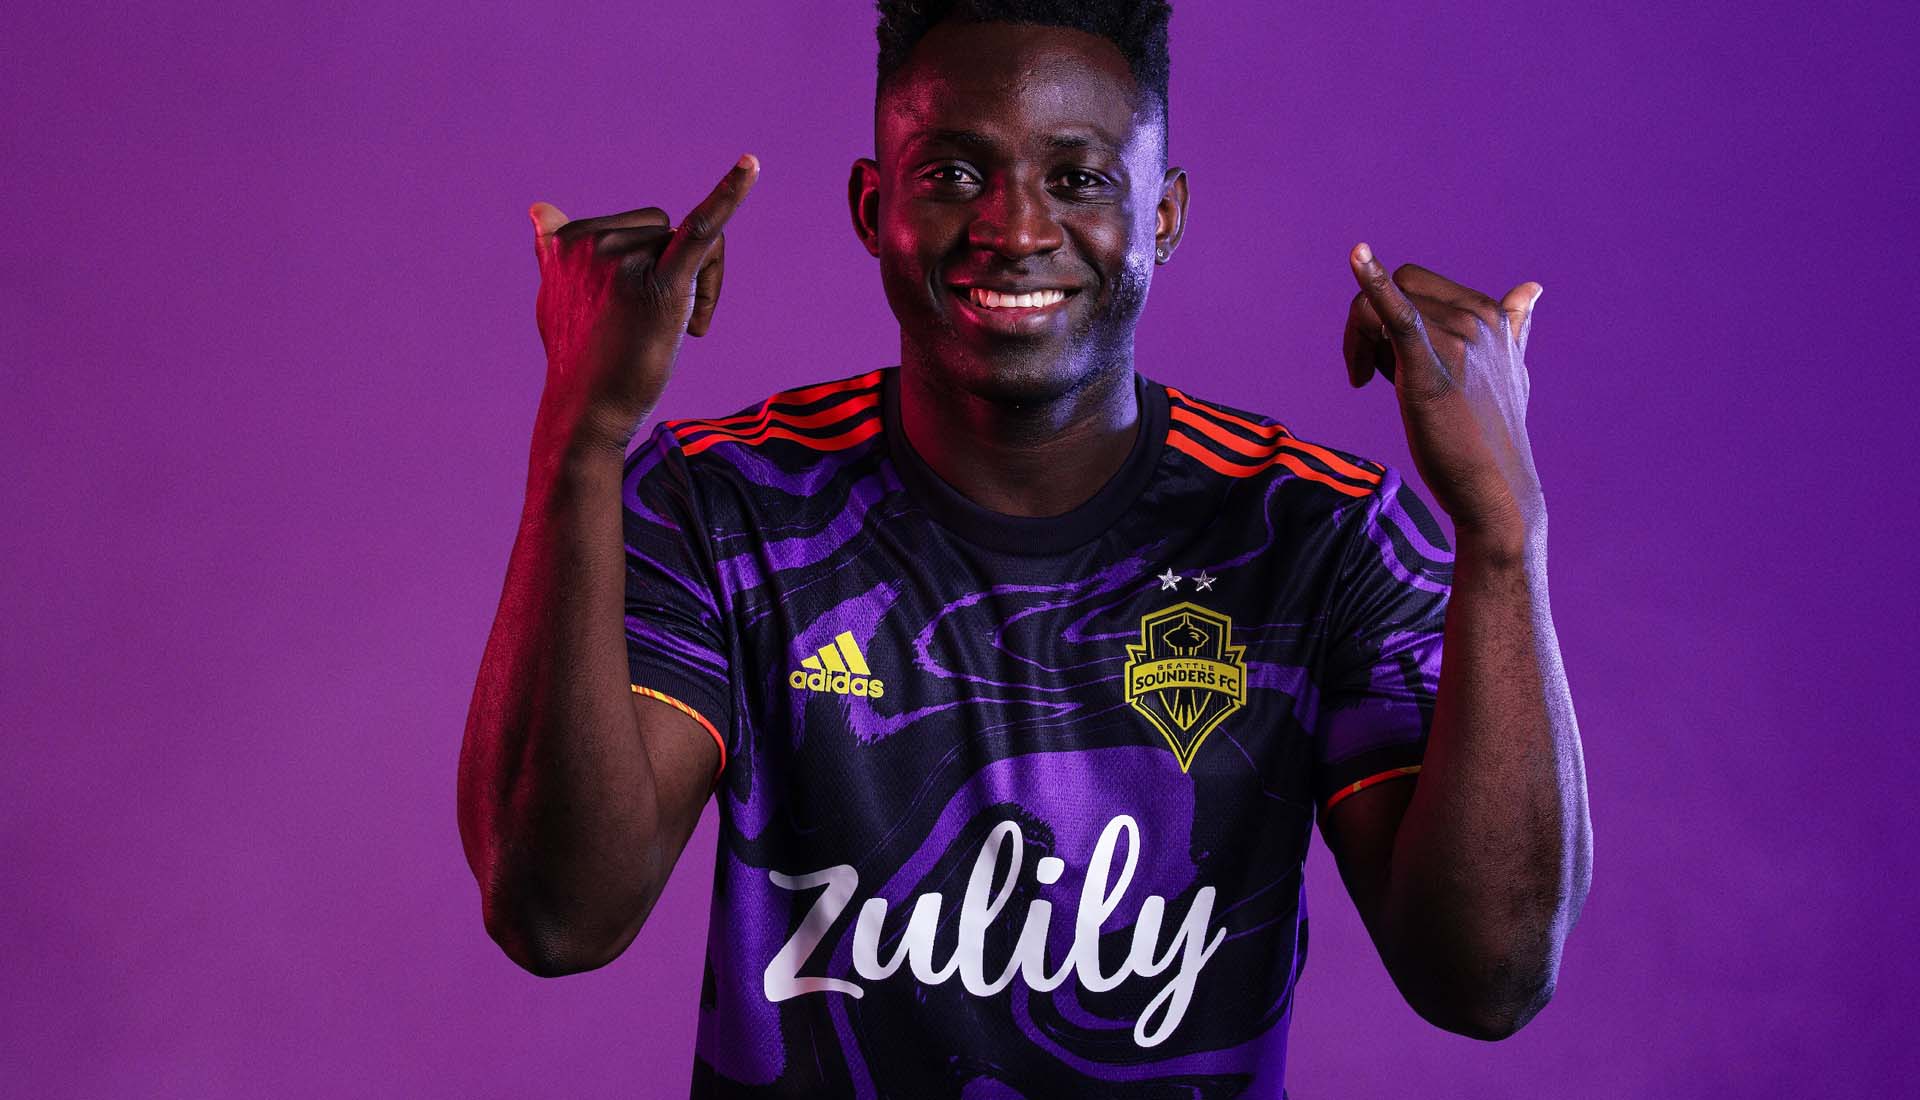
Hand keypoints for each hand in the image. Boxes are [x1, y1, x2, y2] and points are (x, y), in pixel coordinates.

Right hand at [529, 154, 759, 450]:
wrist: (587, 410)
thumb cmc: (578, 355)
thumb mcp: (557, 294)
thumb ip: (553, 250)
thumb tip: (540, 209)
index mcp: (571, 239)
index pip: (644, 225)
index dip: (656, 263)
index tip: (634, 308)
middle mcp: (593, 243)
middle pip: (671, 229)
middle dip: (684, 272)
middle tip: (666, 324)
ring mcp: (623, 262)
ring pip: (696, 243)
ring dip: (702, 288)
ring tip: (674, 330)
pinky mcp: (660, 285)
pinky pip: (701, 230)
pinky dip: (730, 194)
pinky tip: (750, 165)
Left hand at [1342, 243, 1545, 545]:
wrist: (1495, 490)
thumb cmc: (1494, 434)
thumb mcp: (1510, 371)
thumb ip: (1514, 326)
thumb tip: (1532, 287)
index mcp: (1490, 314)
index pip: (1415, 284)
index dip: (1389, 312)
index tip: (1384, 360)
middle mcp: (1476, 319)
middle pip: (1396, 290)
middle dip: (1367, 324)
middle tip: (1366, 372)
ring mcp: (1457, 340)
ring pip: (1379, 310)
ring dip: (1360, 343)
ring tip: (1368, 381)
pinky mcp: (1430, 368)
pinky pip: (1398, 314)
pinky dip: (1374, 282)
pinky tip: (1358, 256)